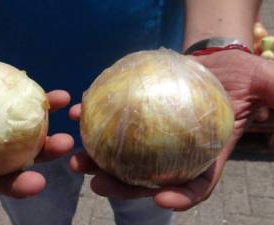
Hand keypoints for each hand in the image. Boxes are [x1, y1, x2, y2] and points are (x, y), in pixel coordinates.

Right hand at [0, 58, 73, 198]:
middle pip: (0, 172)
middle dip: (19, 182)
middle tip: (36, 184)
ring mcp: (0, 131)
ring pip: (24, 145)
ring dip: (46, 148)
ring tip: (64, 143)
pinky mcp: (13, 109)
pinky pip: (33, 108)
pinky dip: (49, 105)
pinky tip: (62, 99)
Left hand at [69, 50, 273, 210]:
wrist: (211, 59)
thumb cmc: (237, 74)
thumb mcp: (263, 82)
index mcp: (203, 154)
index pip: (195, 184)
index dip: (181, 198)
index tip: (163, 200)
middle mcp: (172, 152)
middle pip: (146, 178)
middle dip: (121, 187)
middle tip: (98, 184)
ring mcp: (150, 136)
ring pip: (121, 156)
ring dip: (96, 160)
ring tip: (77, 160)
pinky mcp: (133, 115)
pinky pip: (111, 122)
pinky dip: (92, 120)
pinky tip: (77, 114)